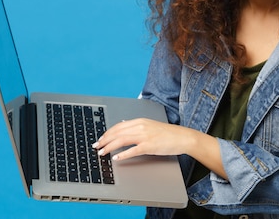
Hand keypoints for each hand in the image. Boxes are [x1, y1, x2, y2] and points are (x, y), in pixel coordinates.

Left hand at [92, 118, 227, 178]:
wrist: (182, 137)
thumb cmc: (167, 133)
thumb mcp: (150, 125)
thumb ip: (136, 125)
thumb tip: (123, 124)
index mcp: (140, 121)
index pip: (118, 126)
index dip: (107, 133)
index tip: (100, 139)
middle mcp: (141, 126)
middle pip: (117, 132)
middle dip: (104, 140)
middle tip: (96, 146)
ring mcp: (145, 136)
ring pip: (122, 140)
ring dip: (110, 147)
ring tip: (102, 153)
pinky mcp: (150, 146)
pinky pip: (133, 150)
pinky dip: (123, 154)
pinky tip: (116, 158)